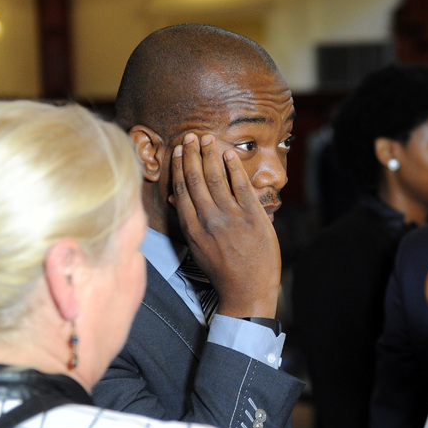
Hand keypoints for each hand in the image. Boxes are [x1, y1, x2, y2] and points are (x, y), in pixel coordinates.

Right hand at [171, 133, 279, 317]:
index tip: (177, 150)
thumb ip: (188, 220)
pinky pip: (242, 186)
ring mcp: (232, 218)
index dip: (178, 166)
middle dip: (191, 154)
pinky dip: (234, 168)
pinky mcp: (253, 217)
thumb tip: (174, 197)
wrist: (248, 291)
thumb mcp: (198, 247)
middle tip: (190, 136)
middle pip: (196, 179)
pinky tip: (229, 154)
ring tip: (207, 138)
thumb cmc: (222, 270)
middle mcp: (209, 220)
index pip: (181, 189)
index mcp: (192, 229)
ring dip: (210, 155)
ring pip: (216, 178)